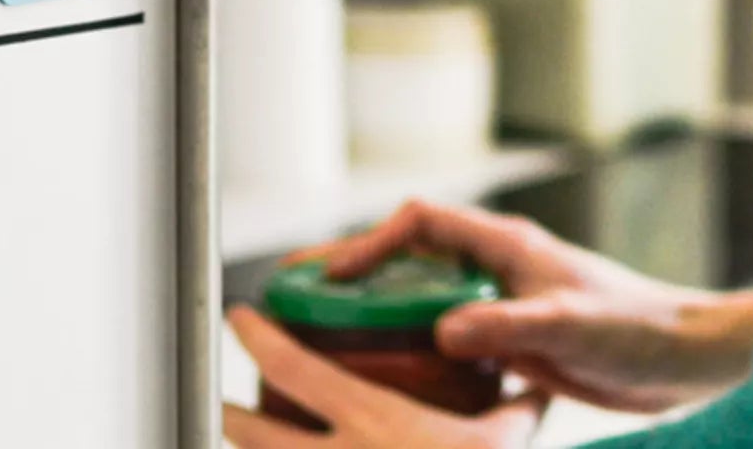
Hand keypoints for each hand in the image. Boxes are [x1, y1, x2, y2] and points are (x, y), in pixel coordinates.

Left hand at [224, 306, 546, 446]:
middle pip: (253, 433)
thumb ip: (517, 404)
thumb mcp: (507, 440)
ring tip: (238, 440)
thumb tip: (537, 380)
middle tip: (216, 397)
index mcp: (374, 422)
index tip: (240, 317)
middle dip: (225, 412)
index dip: (258, 338)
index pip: (294, 368)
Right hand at [309, 199, 752, 414]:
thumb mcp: (568, 325)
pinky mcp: (512, 339)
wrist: (681, 357)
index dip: (371, 243)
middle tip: (300, 297)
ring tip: (325, 337)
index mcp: (508, 245)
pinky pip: (446, 337)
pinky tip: (389, 379)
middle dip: (355, 270)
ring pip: (422, 297)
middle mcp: (498, 266)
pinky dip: (412, 349)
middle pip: (410, 255)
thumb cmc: (636, 328)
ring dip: (377, 311)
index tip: (331, 276)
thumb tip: (443, 330)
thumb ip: (507, 324)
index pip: (422, 222)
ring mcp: (503, 302)